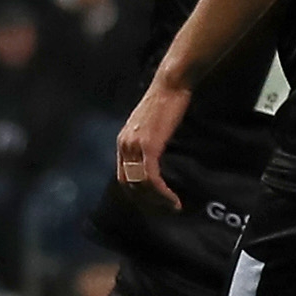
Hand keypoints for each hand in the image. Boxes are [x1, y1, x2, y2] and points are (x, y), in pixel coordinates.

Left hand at [114, 81, 187, 212]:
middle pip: (128, 184)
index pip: (122, 177)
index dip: (136, 194)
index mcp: (123, 142)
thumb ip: (148, 140)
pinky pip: (151, 177)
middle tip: (165, 210)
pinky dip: (162, 192)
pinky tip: (173, 198)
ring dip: (156, 200)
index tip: (154, 202)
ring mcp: (134, 146)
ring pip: (139, 184)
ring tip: (172, 207)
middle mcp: (124, 145)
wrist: (170, 86)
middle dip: (146, 202)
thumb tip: (155, 156)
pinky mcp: (148, 147)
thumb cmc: (166, 101)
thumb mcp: (151, 125)